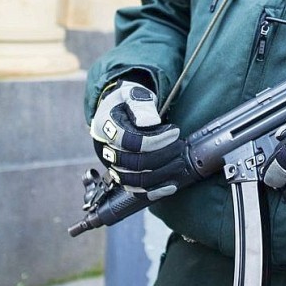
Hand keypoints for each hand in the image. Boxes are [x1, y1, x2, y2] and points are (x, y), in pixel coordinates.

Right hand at [90, 80, 184, 200]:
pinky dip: (155, 191)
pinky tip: (172, 186)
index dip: (156, 140)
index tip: (175, 131)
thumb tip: (150, 122)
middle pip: (135, 163)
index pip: (130, 141)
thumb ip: (140, 104)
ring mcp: (114, 166)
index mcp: (106, 127)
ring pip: (136, 180)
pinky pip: (136, 190)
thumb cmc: (127, 102)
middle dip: (163, 155)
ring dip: (162, 174)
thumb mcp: (132, 94)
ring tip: (180, 162)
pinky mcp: (123, 176)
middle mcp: (107, 150)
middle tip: (180, 145)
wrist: (118, 112)